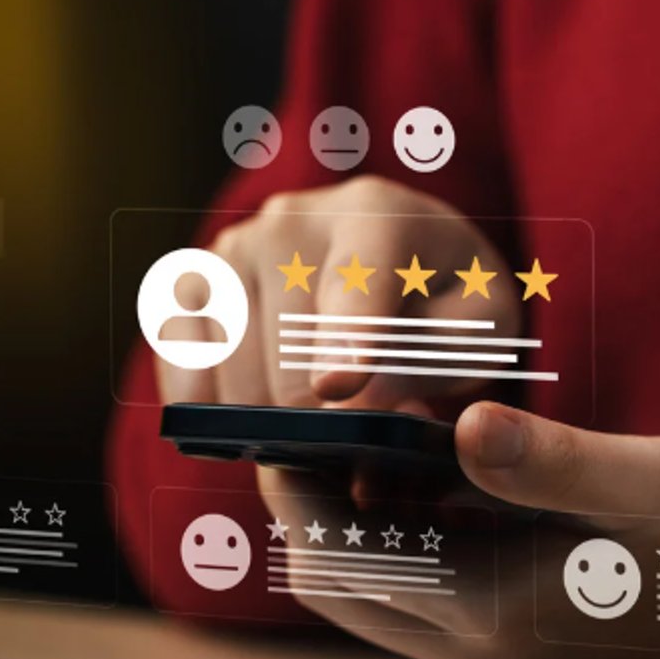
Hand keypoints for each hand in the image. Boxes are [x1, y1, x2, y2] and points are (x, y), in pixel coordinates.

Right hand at [156, 177, 514, 411]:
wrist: (390, 262)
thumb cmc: (441, 303)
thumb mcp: (478, 327)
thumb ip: (443, 359)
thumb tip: (370, 402)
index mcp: (378, 214)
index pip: (355, 280)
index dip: (346, 337)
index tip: (337, 389)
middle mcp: (295, 218)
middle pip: (286, 338)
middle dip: (315, 409)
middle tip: (344, 444)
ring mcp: (235, 246)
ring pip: (232, 361)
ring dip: (266, 416)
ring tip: (307, 432)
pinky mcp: (192, 281)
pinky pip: (181, 358)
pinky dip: (207, 404)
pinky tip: (240, 425)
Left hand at [256, 402, 659, 658]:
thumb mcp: (648, 487)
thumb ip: (545, 460)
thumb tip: (459, 420)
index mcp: (492, 623)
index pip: (337, 562)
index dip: (296, 489)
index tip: (288, 419)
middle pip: (339, 588)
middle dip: (315, 507)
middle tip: (327, 425)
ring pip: (383, 598)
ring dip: (367, 525)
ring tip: (393, 440)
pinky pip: (434, 603)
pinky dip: (418, 545)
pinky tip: (456, 480)